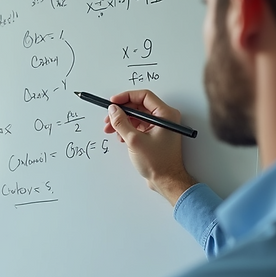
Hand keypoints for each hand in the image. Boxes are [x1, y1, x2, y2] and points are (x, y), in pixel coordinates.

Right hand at [103, 89, 196, 204]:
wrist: (165, 180)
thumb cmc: (158, 163)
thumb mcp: (134, 140)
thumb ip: (121, 122)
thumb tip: (113, 110)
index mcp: (166, 115)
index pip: (144, 96)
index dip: (126, 97)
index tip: (113, 102)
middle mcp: (165, 118)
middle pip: (139, 106)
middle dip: (121, 112)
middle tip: (109, 118)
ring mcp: (160, 126)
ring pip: (137, 116)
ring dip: (122, 121)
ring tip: (111, 130)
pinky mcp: (155, 134)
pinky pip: (138, 125)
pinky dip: (128, 129)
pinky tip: (120, 137)